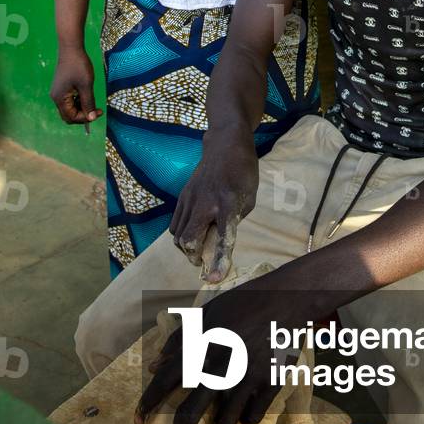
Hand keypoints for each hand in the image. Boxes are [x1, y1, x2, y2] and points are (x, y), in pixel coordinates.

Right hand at [50, 48, 102, 125]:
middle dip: (83, 115)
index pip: (71, 117)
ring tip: (92, 99)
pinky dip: (78, 101)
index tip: (98, 112)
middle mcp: (56, 98)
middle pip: (69, 115)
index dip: (85, 118)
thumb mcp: (86, 86)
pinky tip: (86, 94)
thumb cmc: (79, 66)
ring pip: (69, 108)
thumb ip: (88, 103)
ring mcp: (57, 93)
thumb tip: (91, 118)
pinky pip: (69, 101)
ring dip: (81, 108)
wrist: (71, 49)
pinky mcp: (61, 88)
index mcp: (60, 99)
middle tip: (96, 109)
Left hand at [135, 277, 313, 423]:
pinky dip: (244, 421)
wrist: (289, 298)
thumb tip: (156, 364)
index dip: (149, 402)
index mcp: (203, 344)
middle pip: (192, 413)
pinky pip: (252, 417)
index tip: (138, 420)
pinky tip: (242, 417)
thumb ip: (181, 338)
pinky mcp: (270, 384)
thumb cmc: (245, 302)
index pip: (167, 379)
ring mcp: (247, 377)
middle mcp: (221, 365)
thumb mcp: (209, 311)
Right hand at [170, 130, 257, 280]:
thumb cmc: (243, 172)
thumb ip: (235, 219)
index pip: (223, 237)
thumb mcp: (249, 197)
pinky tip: (192, 233)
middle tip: (203, 261)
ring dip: (186, 248)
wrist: (225, 144)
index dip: (218, 261)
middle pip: (189, 240)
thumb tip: (219, 240)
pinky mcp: (182, 196)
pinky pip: (174, 225)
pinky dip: (181, 236)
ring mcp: (191, 198)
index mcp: (229, 203)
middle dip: (194, 257)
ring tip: (198, 247)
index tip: (213, 279)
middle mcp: (206, 202)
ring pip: (178, 236)